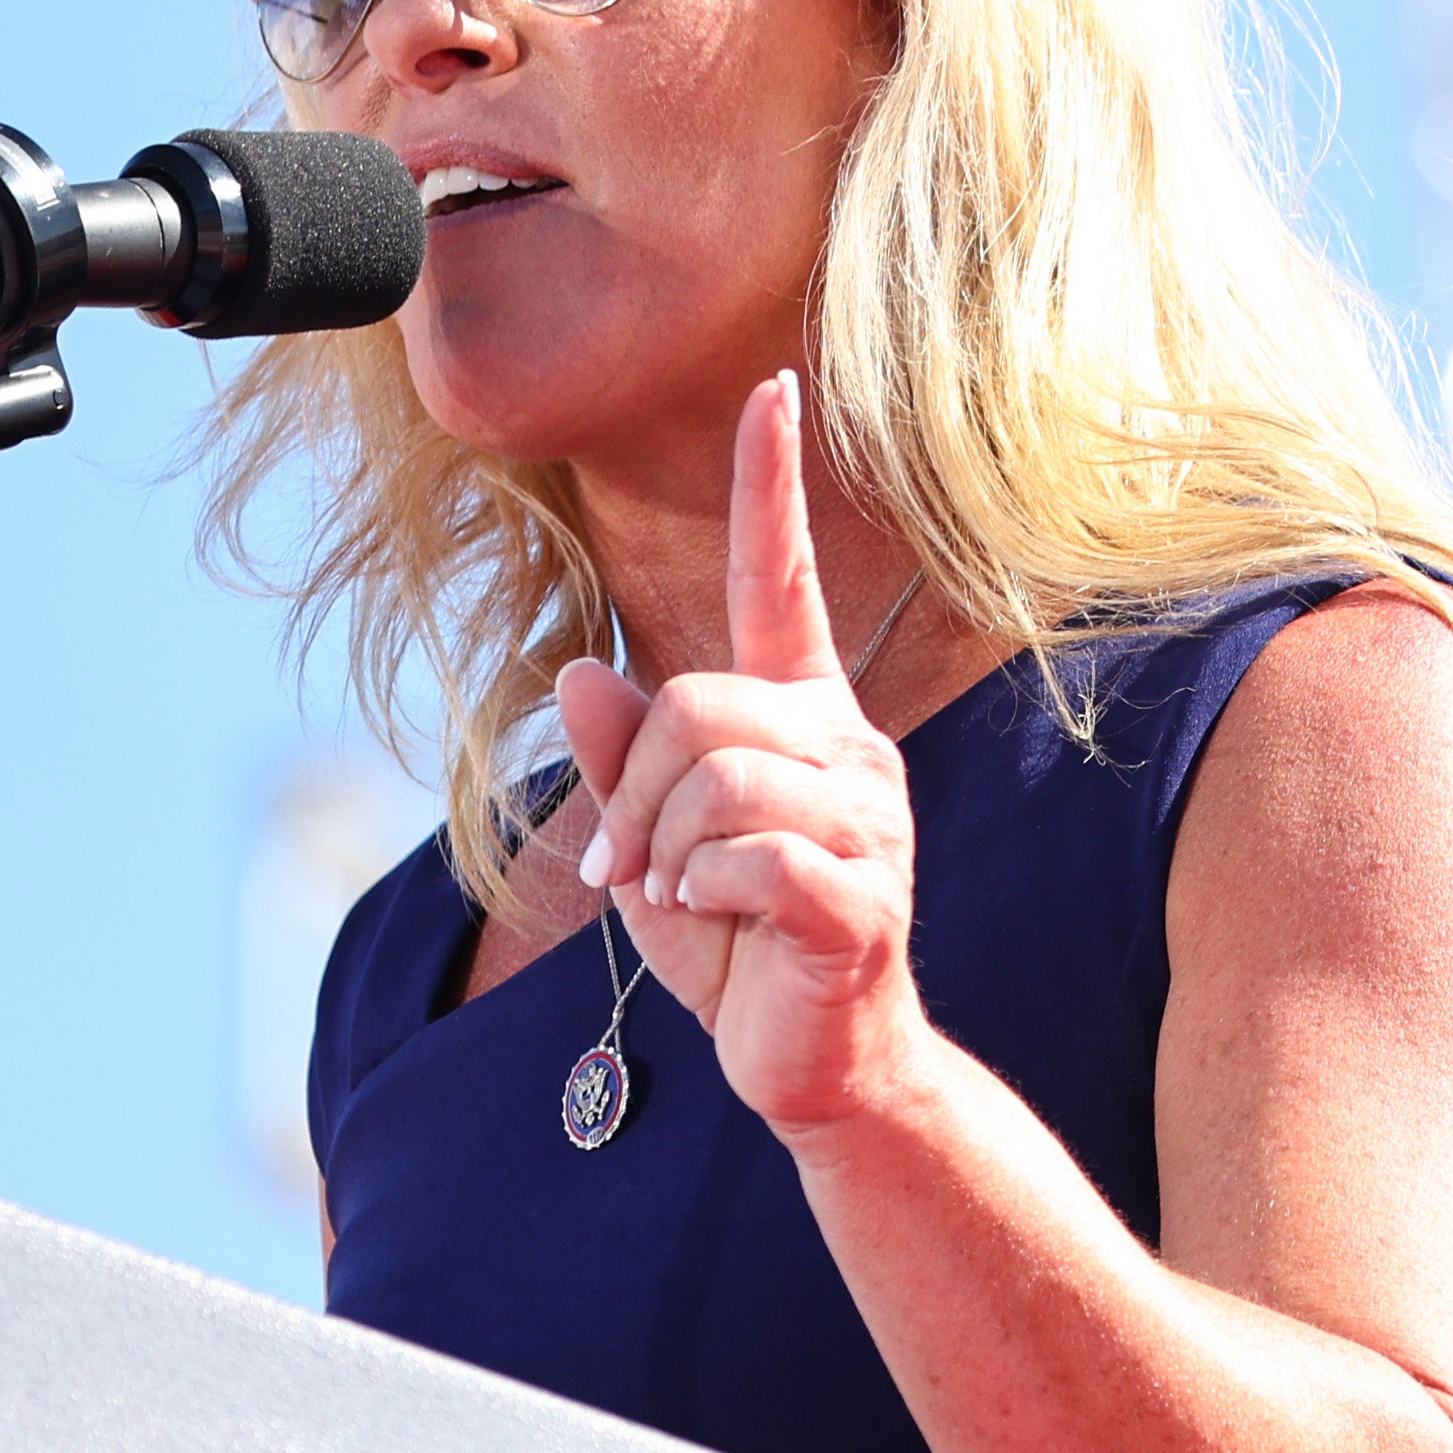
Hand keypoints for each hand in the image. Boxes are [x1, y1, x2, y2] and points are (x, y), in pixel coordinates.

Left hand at [554, 372, 928, 1136]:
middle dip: (636, 793)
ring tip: (686, 899)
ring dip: (668, 850)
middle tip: (634, 868)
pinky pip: (746, 856)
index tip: (773, 389)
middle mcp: (848, 751)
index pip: (784, 581)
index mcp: (802, 721)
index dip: (772, 485)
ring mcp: (869, 820)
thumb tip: (583, 674)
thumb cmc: (739, 948)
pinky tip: (726, 924)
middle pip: (700, 704)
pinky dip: (706, 894)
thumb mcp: (655, 848)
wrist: (815, 1062)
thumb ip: (623, 762)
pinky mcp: (863, 893)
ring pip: (717, 778)